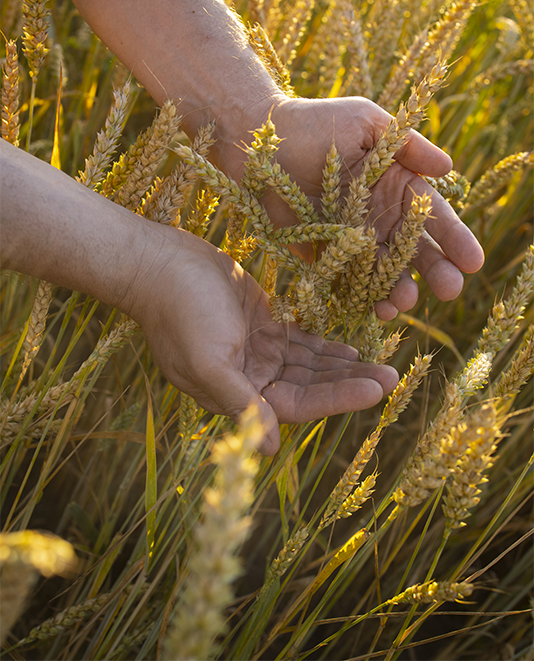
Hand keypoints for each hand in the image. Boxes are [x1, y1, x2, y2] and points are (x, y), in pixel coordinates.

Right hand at [124, 225, 398, 452]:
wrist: (159, 263)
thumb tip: (270, 447)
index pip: (298, 404)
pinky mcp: (261, 323)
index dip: (338, 398)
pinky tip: (352, 348)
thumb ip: (240, 402)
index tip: (378, 389)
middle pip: (310, 386)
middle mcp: (250, 378)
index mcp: (237, 393)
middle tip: (393, 376)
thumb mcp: (208, 359)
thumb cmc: (180, 310)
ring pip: (310, 364)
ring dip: (344, 365)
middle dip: (349, 382)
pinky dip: (325, 346)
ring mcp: (256, 350)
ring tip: (384, 365)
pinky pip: (300, 340)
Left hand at [226, 96, 483, 319]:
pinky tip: (374, 309)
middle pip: (413, 250)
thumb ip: (406, 144)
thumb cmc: (316, 122)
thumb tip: (448, 167)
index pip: (432, 215)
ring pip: (383, 271)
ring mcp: (352, 238)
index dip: (454, 238)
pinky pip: (346, 280)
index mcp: (395, 184)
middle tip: (450, 290)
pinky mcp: (322, 254)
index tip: (473, 261)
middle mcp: (378, 215)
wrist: (258, 140)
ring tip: (406, 303)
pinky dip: (361, 296)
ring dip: (398, 289)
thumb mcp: (365, 122)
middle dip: (435, 271)